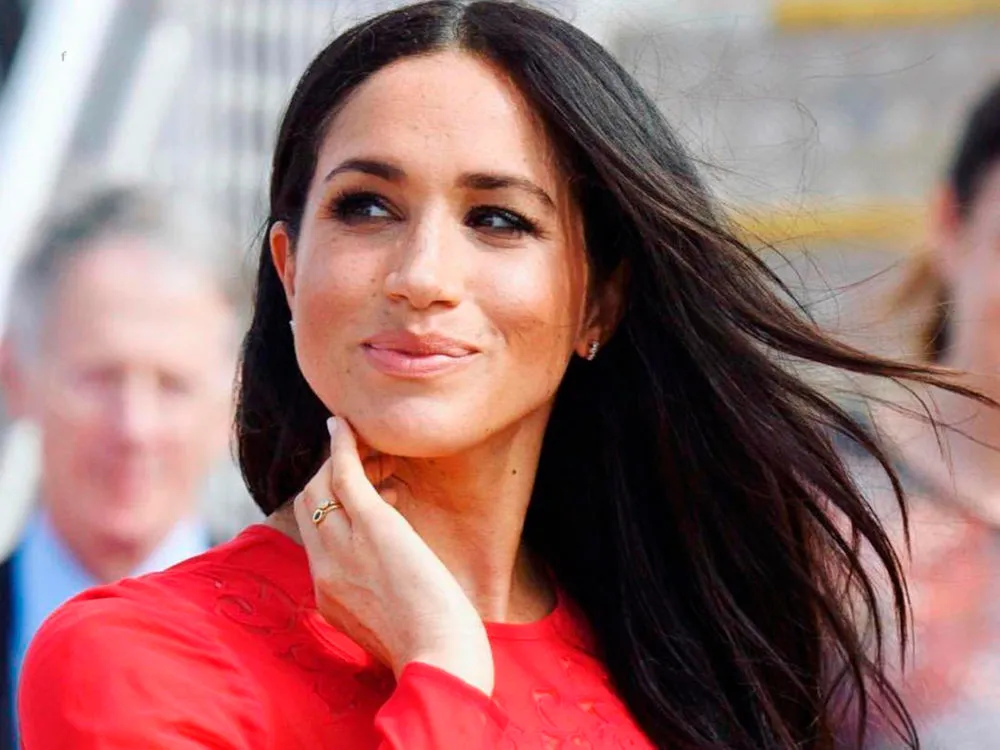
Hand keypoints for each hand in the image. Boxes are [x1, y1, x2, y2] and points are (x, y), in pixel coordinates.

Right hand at [293, 416, 494, 694]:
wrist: (441, 665)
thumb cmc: (433, 655)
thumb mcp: (390, 633)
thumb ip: (379, 609)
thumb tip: (393, 594)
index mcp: (328, 598)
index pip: (314, 540)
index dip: (334, 510)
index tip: (371, 496)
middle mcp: (325, 570)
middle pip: (308, 507)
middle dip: (328, 479)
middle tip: (370, 466)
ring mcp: (343, 548)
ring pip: (320, 486)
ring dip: (340, 460)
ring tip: (373, 450)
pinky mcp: (373, 527)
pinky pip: (343, 473)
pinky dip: (342, 445)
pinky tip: (346, 424)